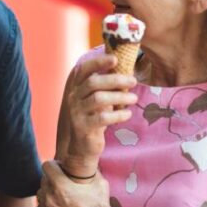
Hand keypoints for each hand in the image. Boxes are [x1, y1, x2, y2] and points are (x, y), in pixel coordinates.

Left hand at [35, 161, 129, 206]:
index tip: (60, 168)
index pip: (46, 166)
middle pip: (43, 180)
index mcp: (60, 185)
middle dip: (52, 180)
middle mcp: (49, 198)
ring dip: (48, 195)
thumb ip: (90, 170)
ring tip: (61, 199)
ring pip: (40, 195)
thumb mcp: (100, 184)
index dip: (54, 165)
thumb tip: (87, 161)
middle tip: (63, 184)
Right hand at [60, 54, 135, 176]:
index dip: (98, 62)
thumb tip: (126, 72)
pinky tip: (128, 115)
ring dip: (119, 97)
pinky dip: (118, 115)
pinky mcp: (83, 127)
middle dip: (115, 79)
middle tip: (133, 80)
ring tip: (134, 98)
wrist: (81, 147)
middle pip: (93, 82)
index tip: (115, 59)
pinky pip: (102, 118)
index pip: (83, 69)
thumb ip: (104, 87)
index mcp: (75, 88)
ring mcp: (76, 113)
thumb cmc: (93, 119)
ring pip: (98, 99)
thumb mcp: (95, 101)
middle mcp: (73, 98)